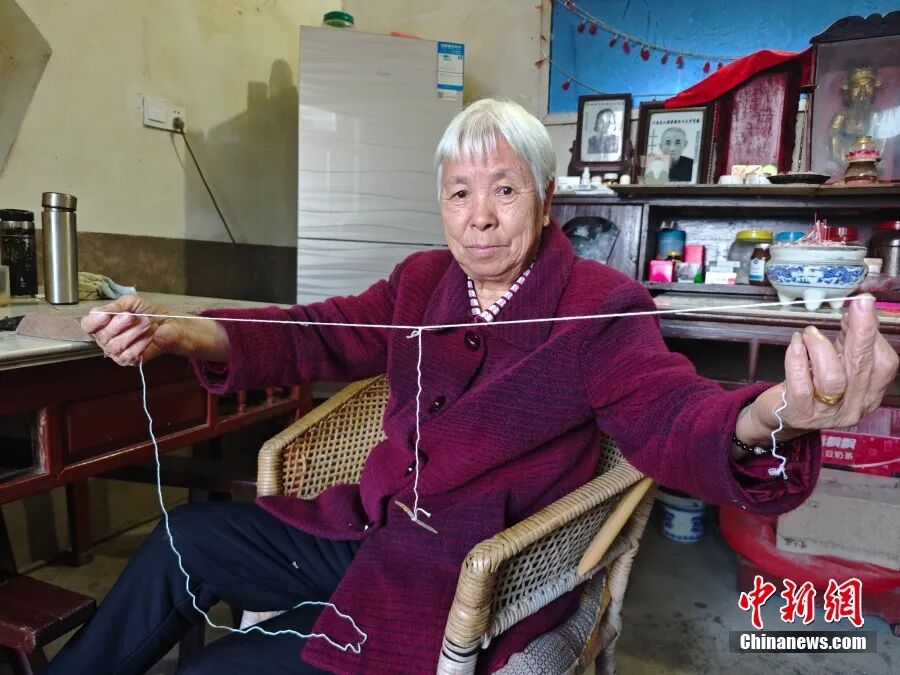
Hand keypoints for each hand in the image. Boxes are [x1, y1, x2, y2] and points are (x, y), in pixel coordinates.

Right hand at [82, 295, 228, 365]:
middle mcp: (108, 339)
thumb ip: (115, 306)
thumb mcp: (132, 303)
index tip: (108, 315)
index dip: (96, 320)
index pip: (88, 325)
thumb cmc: (152, 314)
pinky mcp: (132, 361)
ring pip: (114, 347)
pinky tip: (150, 339)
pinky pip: (128, 356)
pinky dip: (140, 345)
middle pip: (102, 337)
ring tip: (148, 326)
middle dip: (120, 325)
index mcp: (105, 324)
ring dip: (133, 334)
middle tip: (137, 318)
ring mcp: (119, 352)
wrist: (174, 326)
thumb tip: (99, 313)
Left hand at [740, 295, 897, 442]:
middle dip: (862, 332)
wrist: (780, 416)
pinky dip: (797, 360)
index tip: (860, 308)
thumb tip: (855, 310)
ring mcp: (826, 413)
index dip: (874, 334)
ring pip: (833, 378)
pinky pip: (801, 386)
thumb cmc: (810, 386)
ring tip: (808, 332)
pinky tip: (795, 343)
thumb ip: (847, 341)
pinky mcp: (799, 414)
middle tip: (857, 306)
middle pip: (862, 367)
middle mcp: (853, 406)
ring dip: (821, 347)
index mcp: (869, 393)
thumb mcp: (835, 363)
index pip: (884, 364)